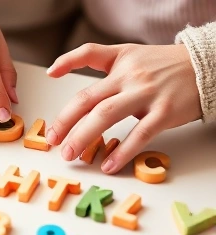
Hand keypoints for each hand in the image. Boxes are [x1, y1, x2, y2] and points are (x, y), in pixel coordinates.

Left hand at [46, 43, 200, 173]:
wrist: (206, 67)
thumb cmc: (163, 65)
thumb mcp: (132, 55)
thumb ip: (103, 63)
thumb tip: (72, 80)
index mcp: (120, 62)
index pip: (89, 53)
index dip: (67, 61)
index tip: (50, 74)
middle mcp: (129, 77)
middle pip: (89, 98)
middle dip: (66, 120)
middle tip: (53, 139)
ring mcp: (146, 94)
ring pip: (106, 115)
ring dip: (84, 136)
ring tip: (70, 154)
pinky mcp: (164, 113)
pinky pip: (139, 134)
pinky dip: (122, 152)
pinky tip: (108, 165)